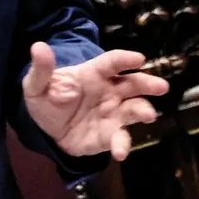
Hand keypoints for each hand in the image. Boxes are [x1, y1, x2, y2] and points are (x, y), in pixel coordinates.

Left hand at [22, 43, 168, 160]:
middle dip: (148, 84)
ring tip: (149, 115)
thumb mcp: (36, 84)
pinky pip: (120, 138)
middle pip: (133, 84)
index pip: (112, 62)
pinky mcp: (110, 136)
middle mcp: (109, 91)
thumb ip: (41, 68)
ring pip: (134, 109)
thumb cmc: (47, 99)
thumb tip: (38, 46)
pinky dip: (122, 144)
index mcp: (93, 73)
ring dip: (143, 111)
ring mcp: (113, 114)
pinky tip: (119, 152)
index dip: (125, 60)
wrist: (46, 130)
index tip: (139, 59)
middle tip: (162, 86)